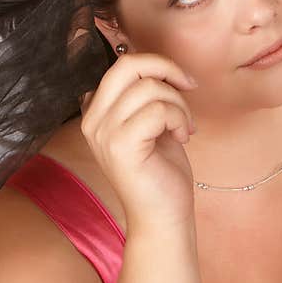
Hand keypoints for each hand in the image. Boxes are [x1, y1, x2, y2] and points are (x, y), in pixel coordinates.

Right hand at [79, 53, 198, 232]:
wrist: (162, 217)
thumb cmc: (160, 170)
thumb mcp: (149, 123)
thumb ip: (145, 94)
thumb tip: (158, 66)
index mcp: (96, 112)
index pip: (121, 65)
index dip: (156, 66)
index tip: (179, 84)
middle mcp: (92, 121)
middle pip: (128, 65)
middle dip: (166, 68)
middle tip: (189, 87)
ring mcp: (104, 133)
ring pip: (149, 88)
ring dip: (179, 104)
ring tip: (185, 126)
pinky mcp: (121, 146)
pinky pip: (158, 110)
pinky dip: (179, 119)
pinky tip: (183, 137)